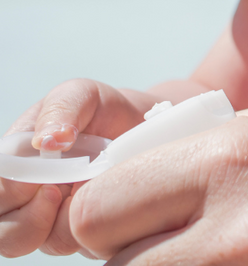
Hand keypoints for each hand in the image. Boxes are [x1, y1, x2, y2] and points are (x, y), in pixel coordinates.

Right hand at [0, 79, 152, 257]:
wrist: (142, 126)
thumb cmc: (102, 110)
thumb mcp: (81, 94)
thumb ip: (61, 108)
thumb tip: (45, 140)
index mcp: (15, 164)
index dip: (9, 195)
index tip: (39, 183)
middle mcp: (26, 197)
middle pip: (5, 232)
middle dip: (28, 221)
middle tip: (58, 193)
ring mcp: (53, 218)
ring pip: (43, 243)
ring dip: (65, 225)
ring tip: (87, 194)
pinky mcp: (83, 231)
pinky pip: (83, 244)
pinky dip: (97, 227)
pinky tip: (111, 200)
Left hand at [66, 102, 247, 264]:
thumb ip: (210, 147)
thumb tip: (140, 171)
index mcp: (236, 154)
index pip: (100, 205)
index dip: (110, 211)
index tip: (135, 211)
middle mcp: (235, 226)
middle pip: (113, 264)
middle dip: (131, 250)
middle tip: (178, 238)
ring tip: (224, 252)